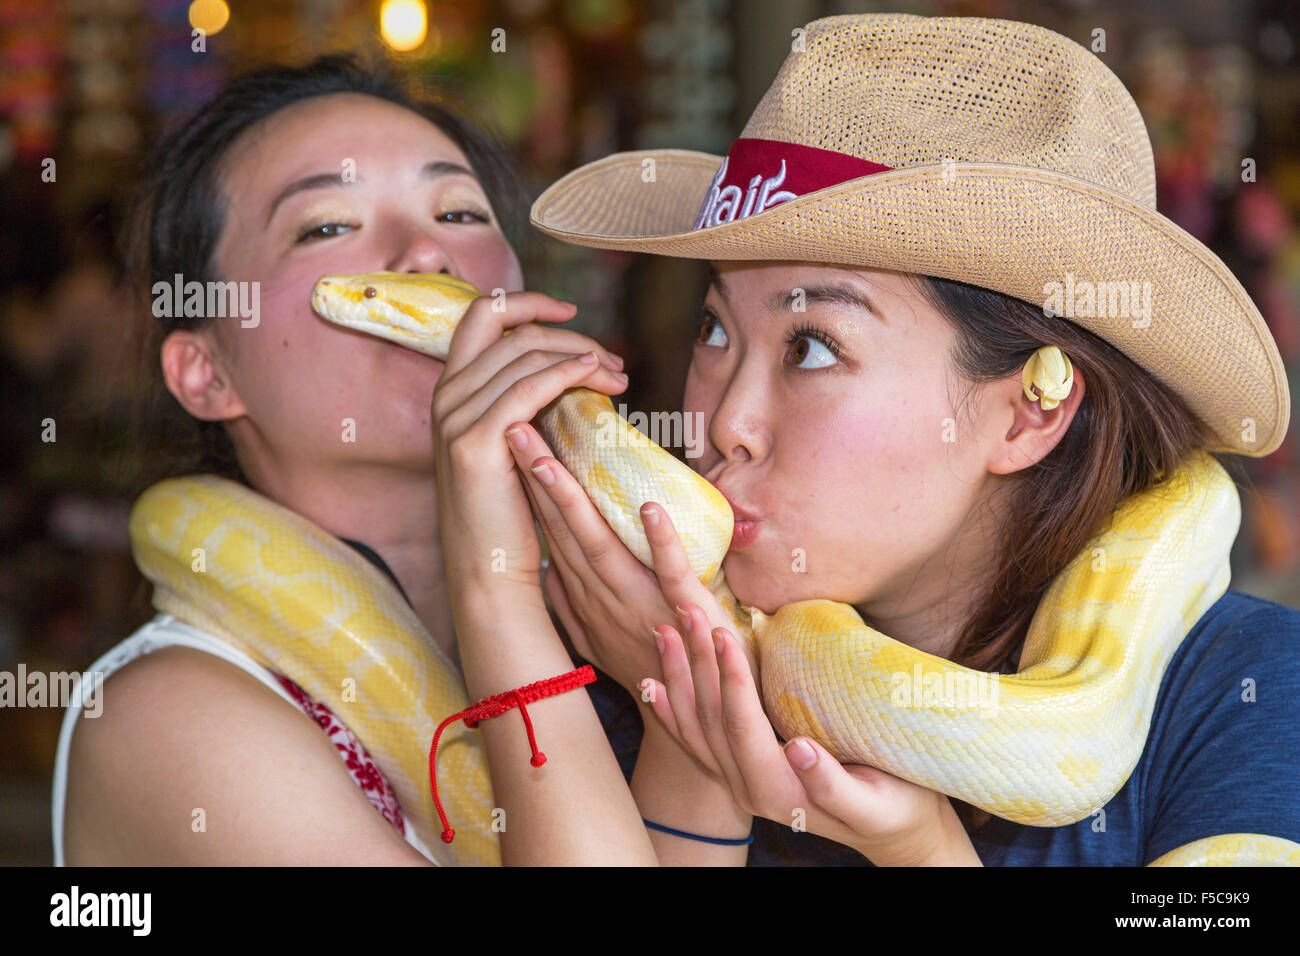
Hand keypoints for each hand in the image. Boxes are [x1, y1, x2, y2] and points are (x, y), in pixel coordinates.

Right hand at [429, 292, 626, 597]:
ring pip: (525, 352)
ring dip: (580, 354)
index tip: (572, 312)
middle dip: (569, 334)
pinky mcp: (475, 441)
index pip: (483, 315)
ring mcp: (456, 416)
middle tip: (614, 360)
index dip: (528, 303)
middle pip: (511, 329)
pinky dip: (567, 373)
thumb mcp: (512, 445)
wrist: (487, 568)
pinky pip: (529, 387)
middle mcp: (447, 395)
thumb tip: (570, 371)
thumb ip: (525, 403)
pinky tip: (596, 376)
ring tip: (619, 374)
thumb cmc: (510, 513)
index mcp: (451, 390)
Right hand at [502, 424, 747, 695]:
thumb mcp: (595, 637)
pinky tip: (648, 505)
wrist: (693, 713)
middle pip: (563, 530)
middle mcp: (603, 595)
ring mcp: (639, 600)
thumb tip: (545, 565)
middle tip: (515, 431)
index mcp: (585, 596)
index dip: (527, 492)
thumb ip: (570, 601)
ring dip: (572, 502)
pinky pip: (669, 569)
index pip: (550, 535)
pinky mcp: (681, 607)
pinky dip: (659, 538)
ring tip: (548, 461)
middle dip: (536, 481)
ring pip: (599, 545)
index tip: (508, 448)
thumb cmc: (645, 665)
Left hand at [641, 605, 980, 865]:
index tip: (722, 632)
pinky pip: (696, 740)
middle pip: (710, 719)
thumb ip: (832, 785)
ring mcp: (739, 780)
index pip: (742, 727)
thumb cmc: (896, 810)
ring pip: (696, 726)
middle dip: (697, 663)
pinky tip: (653, 683)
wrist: (896, 831)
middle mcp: (747, 788)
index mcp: (777, 791)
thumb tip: (799, 749)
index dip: (730, 680)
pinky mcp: (741, 770)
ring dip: (679, 676)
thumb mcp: (874, 804)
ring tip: (665, 629)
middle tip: (685, 611)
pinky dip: (671, 710)